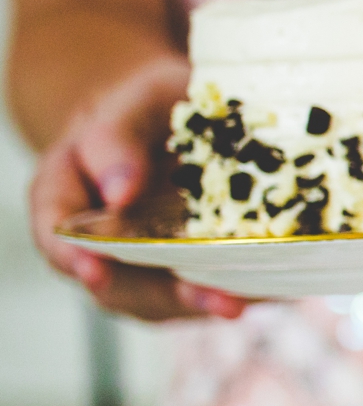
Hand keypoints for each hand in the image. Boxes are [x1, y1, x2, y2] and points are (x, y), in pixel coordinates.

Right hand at [28, 55, 245, 320]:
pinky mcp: (190, 275)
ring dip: (200, 302)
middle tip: (198, 295)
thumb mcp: (134, 102)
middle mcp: (99, 242)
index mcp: (65, 194)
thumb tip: (120, 191)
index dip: (72, 254)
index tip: (95, 267)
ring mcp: (144, 267)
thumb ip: (117, 137)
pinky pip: (206, 292)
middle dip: (159, 293)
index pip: (56, 231)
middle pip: (115, 283)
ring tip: (236, 302)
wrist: (188, 122)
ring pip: (163, 300)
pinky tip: (264, 288)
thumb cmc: (151, 109)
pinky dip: (233, 294)